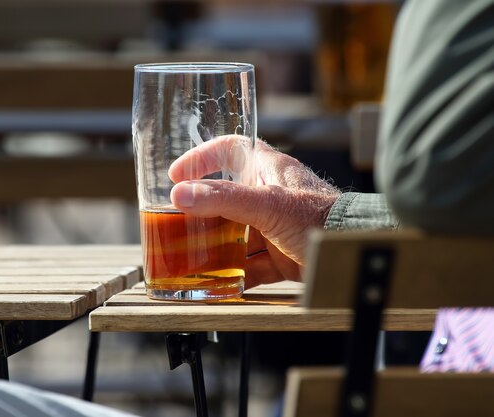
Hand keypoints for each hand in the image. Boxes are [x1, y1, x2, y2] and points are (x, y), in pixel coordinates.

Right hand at [168, 135, 339, 285]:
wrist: (355, 255)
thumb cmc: (320, 218)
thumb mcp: (268, 205)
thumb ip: (224, 199)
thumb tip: (180, 194)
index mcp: (268, 169)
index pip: (229, 150)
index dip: (201, 158)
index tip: (177, 175)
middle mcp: (269, 196)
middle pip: (226, 199)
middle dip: (201, 214)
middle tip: (176, 224)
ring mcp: (274, 228)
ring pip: (235, 235)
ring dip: (215, 247)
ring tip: (190, 258)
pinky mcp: (281, 256)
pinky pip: (250, 265)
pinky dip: (235, 275)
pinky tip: (219, 286)